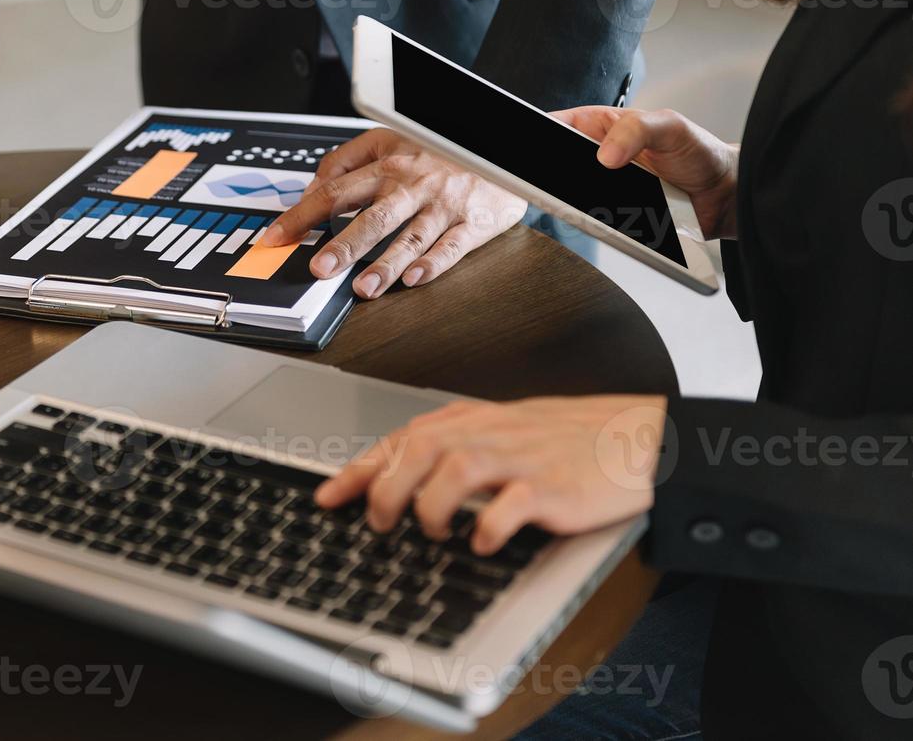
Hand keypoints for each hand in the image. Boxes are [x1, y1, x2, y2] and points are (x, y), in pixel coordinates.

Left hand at [261, 128, 526, 297]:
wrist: (501, 145)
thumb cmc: (438, 148)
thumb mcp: (388, 138)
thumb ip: (346, 160)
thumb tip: (312, 188)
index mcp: (387, 165)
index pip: (335, 191)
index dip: (303, 215)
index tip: (276, 237)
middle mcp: (412, 186)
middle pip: (373, 217)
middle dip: (344, 245)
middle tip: (319, 269)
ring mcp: (443, 205)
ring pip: (411, 237)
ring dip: (386, 264)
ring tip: (363, 288)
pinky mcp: (473, 222)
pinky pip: (452, 247)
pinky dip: (433, 263)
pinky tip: (414, 279)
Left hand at [314, 395, 666, 555]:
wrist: (637, 436)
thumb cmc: (567, 438)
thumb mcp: (502, 429)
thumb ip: (455, 445)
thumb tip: (400, 474)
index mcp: (472, 420)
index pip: (400, 439)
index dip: (358, 470)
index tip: (327, 498)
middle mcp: (489, 434)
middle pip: (418, 449)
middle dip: (386, 490)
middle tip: (380, 523)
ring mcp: (521, 459)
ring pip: (455, 471)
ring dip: (431, 508)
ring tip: (433, 533)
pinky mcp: (552, 488)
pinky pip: (510, 507)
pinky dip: (487, 528)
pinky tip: (481, 543)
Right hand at [554, 106, 738, 240]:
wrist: (724, 195)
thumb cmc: (701, 152)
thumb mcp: (671, 126)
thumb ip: (637, 130)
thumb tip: (605, 154)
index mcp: (604, 126)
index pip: (560, 125)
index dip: (542, 133)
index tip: (535, 145)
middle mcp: (599, 157)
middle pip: (558, 165)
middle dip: (552, 173)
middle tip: (558, 179)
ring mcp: (604, 188)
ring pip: (571, 196)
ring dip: (572, 201)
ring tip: (586, 199)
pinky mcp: (613, 215)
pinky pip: (593, 221)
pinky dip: (593, 223)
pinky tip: (604, 218)